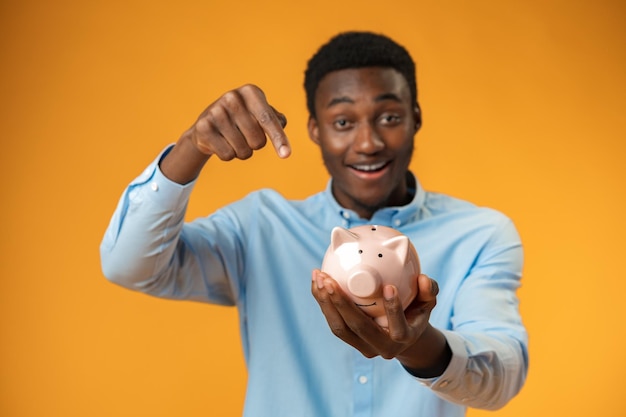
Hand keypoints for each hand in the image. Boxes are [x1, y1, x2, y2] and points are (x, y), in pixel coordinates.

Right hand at [189, 84, 289, 159]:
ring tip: (233, 139)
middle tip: (246, 135)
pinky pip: (227, 155)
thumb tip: (281, 123)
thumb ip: (276, 119)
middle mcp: (232, 98)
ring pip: (243, 151)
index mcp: (250, 92)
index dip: (279, 139)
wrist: (208, 123)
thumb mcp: (261, 113)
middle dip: (256, 145)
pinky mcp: (203, 127)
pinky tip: (221, 142)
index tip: (286, 155)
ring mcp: (215, 112)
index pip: (268, 120)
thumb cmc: (243, 119)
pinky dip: (229, 155)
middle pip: (258, 141)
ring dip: (243, 152)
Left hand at [311, 269, 450, 376]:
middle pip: (358, 327)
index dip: (393, 309)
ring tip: (318, 278)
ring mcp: (364, 347)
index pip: (399, 328)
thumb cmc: (415, 312)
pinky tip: (317, 283)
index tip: (389, 287)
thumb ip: (429, 291)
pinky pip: (334, 323)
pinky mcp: (351, 341)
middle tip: (329, 279)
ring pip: (340, 327)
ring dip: (325, 302)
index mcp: (404, 337)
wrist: (403, 335)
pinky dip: (323, 303)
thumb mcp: (427, 302)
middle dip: (341, 303)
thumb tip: (424, 279)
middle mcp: (382, 347)